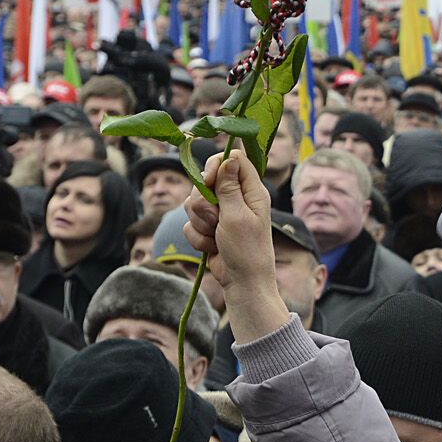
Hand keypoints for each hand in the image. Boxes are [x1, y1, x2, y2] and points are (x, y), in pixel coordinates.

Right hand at [184, 151, 289, 342]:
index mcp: (251, 191)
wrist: (241, 283)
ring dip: (200, 222)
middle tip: (216, 219)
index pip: (233, 159)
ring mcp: (221, 213)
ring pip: (193, 202)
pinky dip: (198, 237)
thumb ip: (229, 187)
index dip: (216, 165)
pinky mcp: (208, 228)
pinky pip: (190, 223)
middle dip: (203, 202)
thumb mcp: (237, 216)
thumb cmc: (246, 251)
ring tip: (215, 237)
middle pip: (206, 179)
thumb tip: (229, 158)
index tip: (208, 181)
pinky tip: (211, 248)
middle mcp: (236, 198)